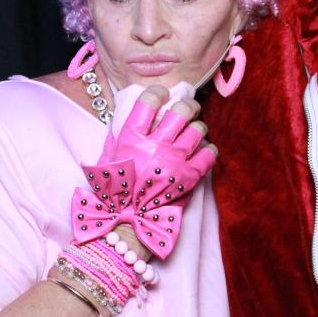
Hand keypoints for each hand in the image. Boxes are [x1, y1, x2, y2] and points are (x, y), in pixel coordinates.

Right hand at [70, 86, 216, 258]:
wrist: (128, 223)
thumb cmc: (114, 191)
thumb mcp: (108, 157)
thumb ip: (119, 133)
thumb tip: (132, 114)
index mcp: (132, 138)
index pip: (149, 100)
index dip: (158, 92)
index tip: (162, 94)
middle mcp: (155, 145)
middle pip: (181, 110)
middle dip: (187, 106)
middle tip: (186, 110)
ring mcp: (175, 161)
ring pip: (198, 129)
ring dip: (197, 127)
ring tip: (193, 132)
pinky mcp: (190, 177)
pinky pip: (210, 153)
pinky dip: (209, 149)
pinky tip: (202, 151)